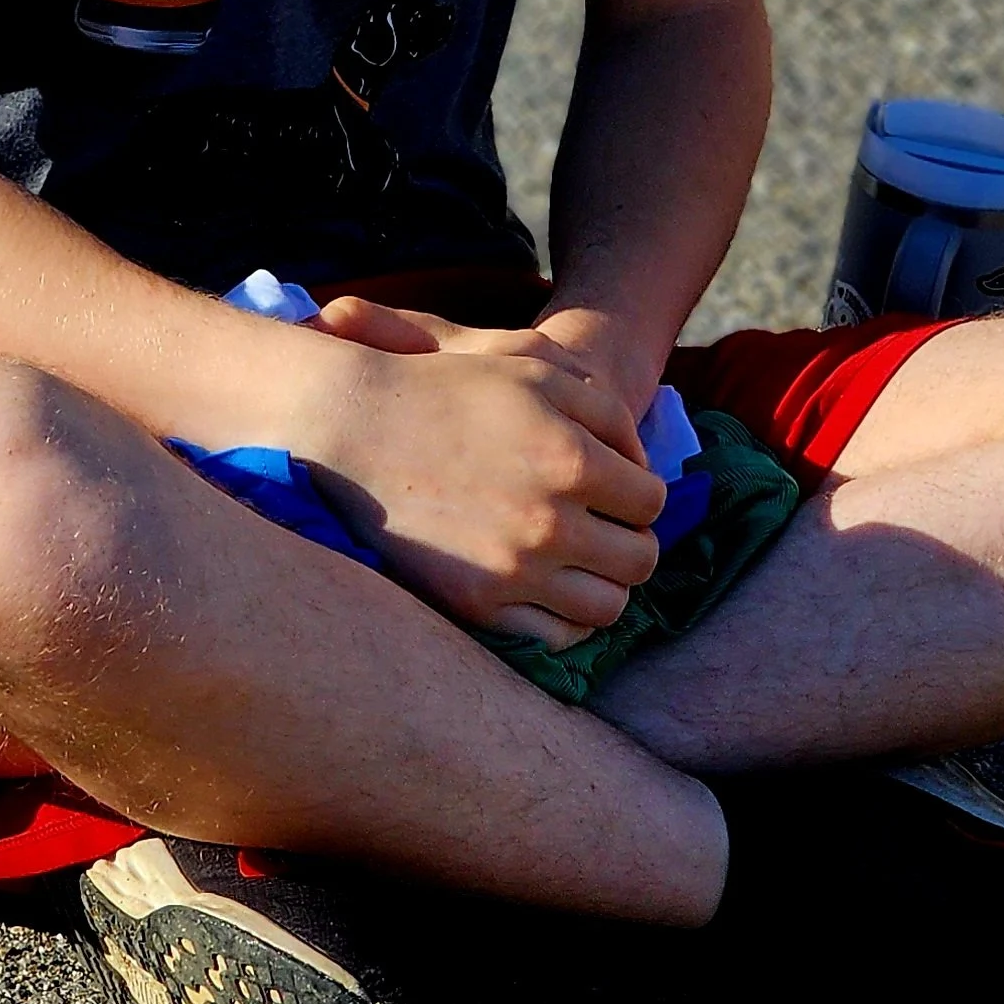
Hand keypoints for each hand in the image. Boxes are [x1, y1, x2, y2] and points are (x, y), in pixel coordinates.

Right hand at [304, 298, 664, 649]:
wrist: (352, 428)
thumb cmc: (445, 388)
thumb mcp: (531, 365)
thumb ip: (604, 407)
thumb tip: (642, 463)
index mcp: (572, 460)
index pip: (652, 501)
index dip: (638, 493)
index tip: (614, 490)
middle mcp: (550, 523)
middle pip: (640, 560)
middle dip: (630, 542)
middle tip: (604, 529)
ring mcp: (513, 572)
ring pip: (608, 607)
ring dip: (605, 584)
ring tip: (581, 562)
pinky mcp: (477, 606)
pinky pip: (556, 637)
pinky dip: (566, 620)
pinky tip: (549, 589)